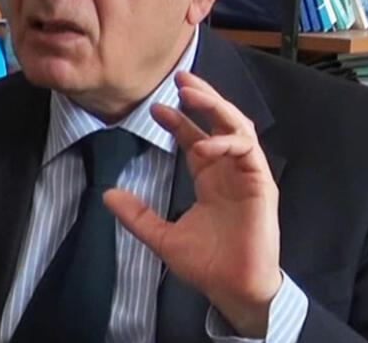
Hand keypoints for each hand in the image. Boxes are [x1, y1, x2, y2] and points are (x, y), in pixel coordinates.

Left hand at [104, 70, 281, 337]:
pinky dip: (227, 142)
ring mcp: (247, 175)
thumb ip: (137, 215)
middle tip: (180, 78)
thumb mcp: (162, 237)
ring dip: (216, 107)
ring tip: (191, 93)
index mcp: (209, 178)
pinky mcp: (261, 184)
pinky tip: (205, 144)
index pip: (194, 138)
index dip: (177, 120)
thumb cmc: (206, 264)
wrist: (232, 289)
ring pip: (237, 127)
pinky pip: (248, 151)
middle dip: (202, 97)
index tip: (155, 107)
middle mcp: (229, 170)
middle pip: (219, 122)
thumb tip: (106, 195)